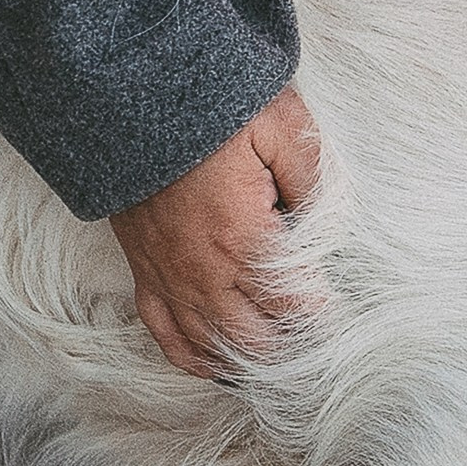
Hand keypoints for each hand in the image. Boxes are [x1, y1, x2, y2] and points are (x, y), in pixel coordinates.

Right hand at [108, 86, 319, 378]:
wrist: (127, 101)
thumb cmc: (208, 110)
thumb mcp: (281, 125)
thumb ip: (314, 177)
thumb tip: (329, 223)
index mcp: (244, 239)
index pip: (295, 306)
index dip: (323, 319)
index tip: (340, 317)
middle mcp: (205, 273)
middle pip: (258, 341)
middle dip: (291, 349)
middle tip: (315, 343)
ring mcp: (171, 280)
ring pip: (214, 347)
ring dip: (248, 361)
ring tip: (278, 364)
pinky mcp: (145, 275)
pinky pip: (167, 336)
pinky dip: (195, 358)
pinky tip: (217, 364)